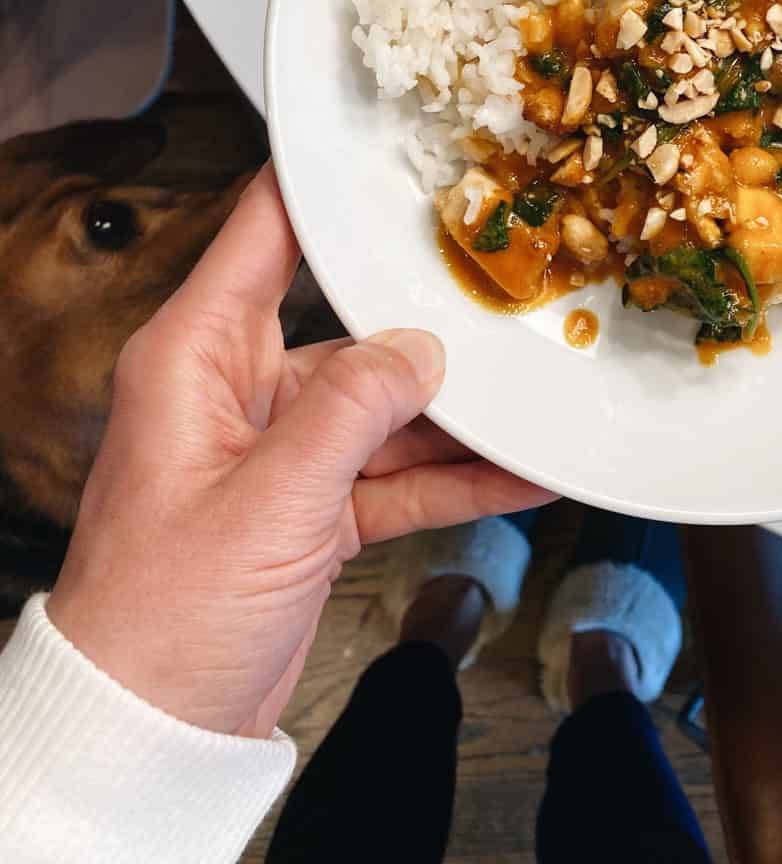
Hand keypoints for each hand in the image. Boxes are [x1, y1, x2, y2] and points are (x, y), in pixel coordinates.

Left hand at [47, 165, 553, 737]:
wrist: (150, 731)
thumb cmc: (165, 614)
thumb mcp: (270, 499)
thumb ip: (353, 410)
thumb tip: (422, 349)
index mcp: (196, 356)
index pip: (262, 232)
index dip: (323, 185)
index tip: (389, 147)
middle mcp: (236, 389)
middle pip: (347, 324)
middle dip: (426, 321)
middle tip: (504, 290)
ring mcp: (278, 450)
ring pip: (383, 406)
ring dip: (456, 415)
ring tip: (535, 395)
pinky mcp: (310, 507)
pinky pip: (393, 473)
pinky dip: (450, 478)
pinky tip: (519, 473)